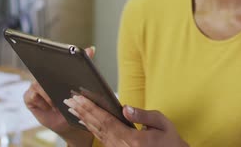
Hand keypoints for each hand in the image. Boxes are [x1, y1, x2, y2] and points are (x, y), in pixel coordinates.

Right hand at [23, 46, 95, 146]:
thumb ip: (85, 66)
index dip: (54, 58)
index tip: (60, 59)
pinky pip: (32, 95)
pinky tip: (50, 107)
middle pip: (44, 72)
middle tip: (59, 87)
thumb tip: (92, 49)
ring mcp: (35, 86)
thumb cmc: (74, 104)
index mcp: (55, 72)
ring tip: (58, 103)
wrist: (68, 124)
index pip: (53, 61)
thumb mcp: (82, 85)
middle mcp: (44, 77)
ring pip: (38, 84)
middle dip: (51, 78)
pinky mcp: (29, 97)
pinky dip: (43, 102)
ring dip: (49, 95)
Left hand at [64, 97, 188, 146]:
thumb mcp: (162, 124)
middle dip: (82, 112)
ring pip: (97, 133)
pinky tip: (84, 120)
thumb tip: (125, 108)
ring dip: (83, 119)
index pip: (106, 121)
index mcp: (132, 140)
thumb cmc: (170, 142)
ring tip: (72, 108)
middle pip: (97, 127)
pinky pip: (101, 138)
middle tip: (69, 100)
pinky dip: (91, 127)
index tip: (79, 98)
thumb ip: (143, 115)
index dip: (91, 108)